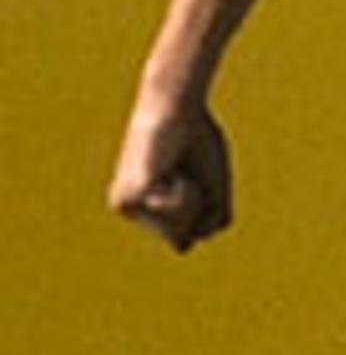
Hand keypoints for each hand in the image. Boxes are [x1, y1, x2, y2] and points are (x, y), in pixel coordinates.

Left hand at [110, 96, 233, 251]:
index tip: (192, 176)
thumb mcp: (210, 187)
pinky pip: (176, 212)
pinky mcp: (129, 197)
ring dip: (193, 199)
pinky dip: (185, 191)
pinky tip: (168, 168)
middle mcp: (130, 209)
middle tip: (186, 172)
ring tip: (176, 169)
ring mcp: (126, 205)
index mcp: (146, 207)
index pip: (186, 240)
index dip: (203, 213)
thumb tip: (181, 245)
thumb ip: (206, 220)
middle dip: (200, 208)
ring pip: (180, 230)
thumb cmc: (195, 140)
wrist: (176, 108)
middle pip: (184, 240)